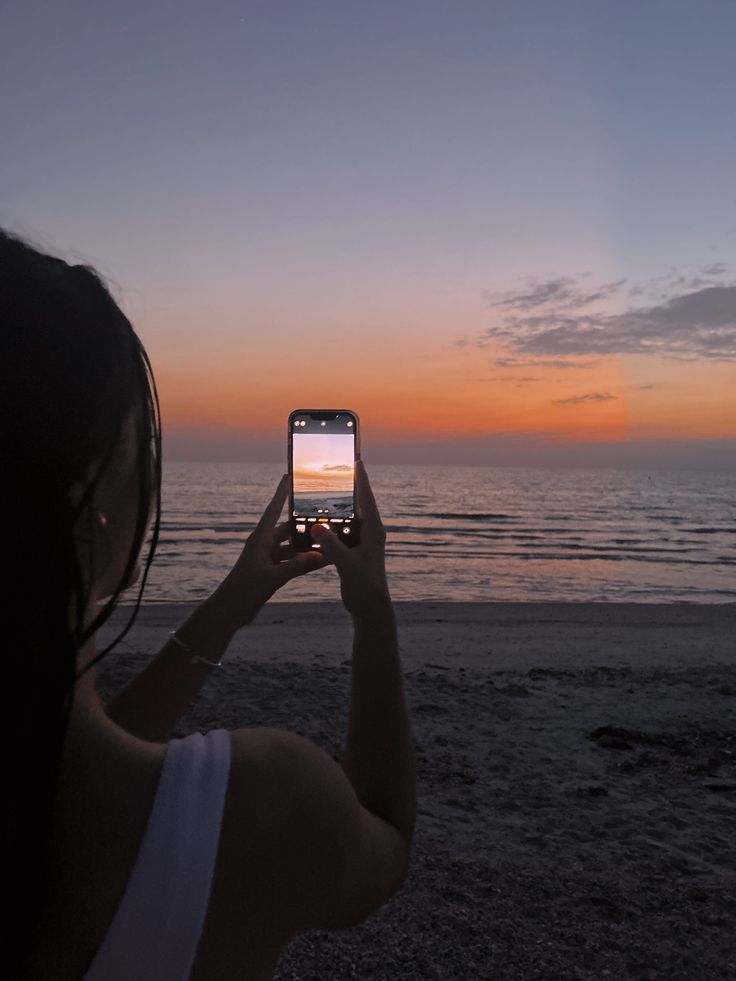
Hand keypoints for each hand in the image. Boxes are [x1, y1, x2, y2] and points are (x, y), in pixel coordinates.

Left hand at [215, 474, 329, 627]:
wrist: (231, 610)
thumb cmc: (244, 590)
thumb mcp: (273, 577)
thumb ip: (297, 566)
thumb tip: (321, 556)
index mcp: (260, 539)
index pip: (273, 510)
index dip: (281, 493)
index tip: (288, 477)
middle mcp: (264, 545)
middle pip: (288, 528)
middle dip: (305, 524)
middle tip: (324, 516)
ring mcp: (268, 558)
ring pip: (293, 547)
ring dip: (307, 546)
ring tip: (328, 541)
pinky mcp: (272, 570)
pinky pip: (293, 561)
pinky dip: (305, 561)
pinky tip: (321, 561)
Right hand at [309, 460, 392, 621]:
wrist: (369, 607)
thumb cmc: (364, 585)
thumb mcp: (346, 563)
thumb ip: (331, 544)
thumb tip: (315, 525)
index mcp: (373, 531)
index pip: (366, 498)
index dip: (361, 479)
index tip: (356, 460)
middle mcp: (369, 533)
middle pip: (357, 504)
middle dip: (347, 488)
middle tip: (336, 471)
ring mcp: (361, 542)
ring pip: (347, 519)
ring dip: (335, 509)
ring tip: (322, 494)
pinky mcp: (352, 552)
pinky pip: (340, 534)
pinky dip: (329, 527)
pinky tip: (315, 523)